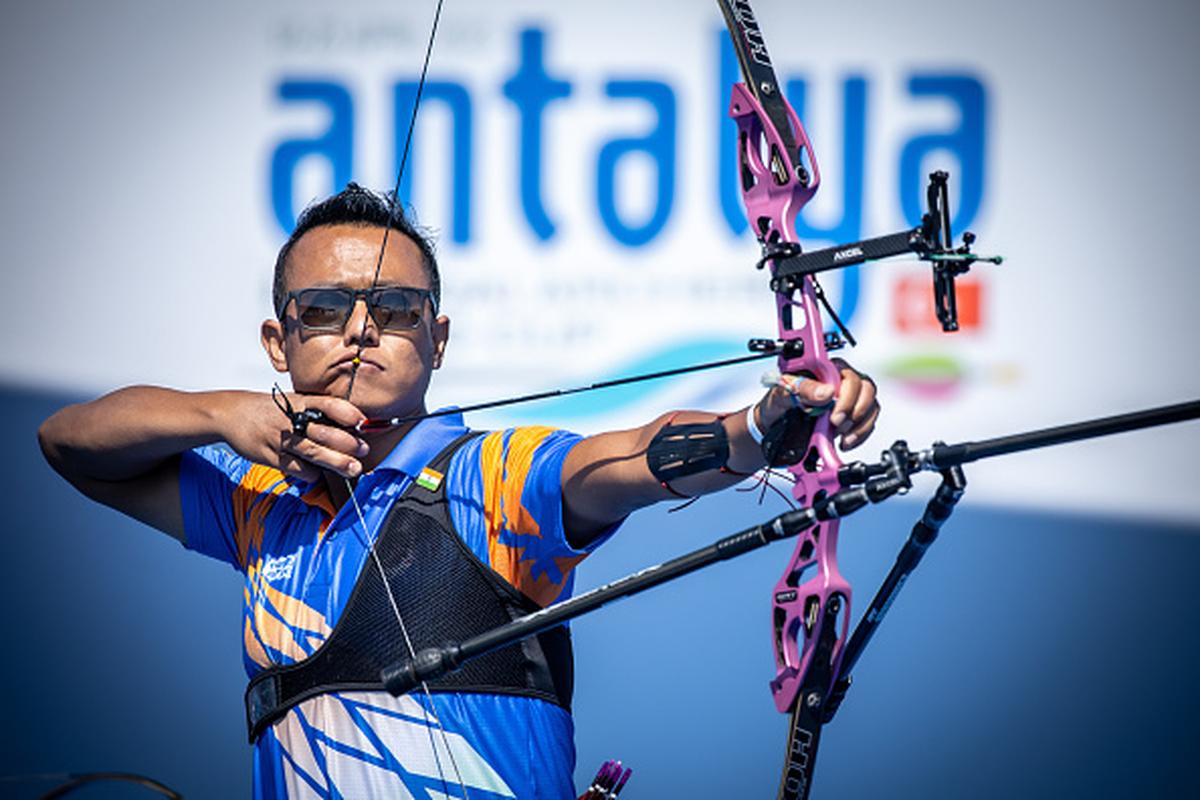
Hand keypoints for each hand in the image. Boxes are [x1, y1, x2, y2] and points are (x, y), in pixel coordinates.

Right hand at [220, 391, 369, 481]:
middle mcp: (291, 419)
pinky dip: (311, 473)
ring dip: (336, 462)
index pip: (328, 404)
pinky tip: (318, 473)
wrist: (230, 413)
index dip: (346, 413)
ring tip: (353, 469)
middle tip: (363, 451)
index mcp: (299, 402)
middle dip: (347, 444)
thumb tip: (350, 427)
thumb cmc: (268, 409)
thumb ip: (316, 412)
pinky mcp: (270, 456)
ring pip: (313, 453)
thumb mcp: (292, 402)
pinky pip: (296, 468)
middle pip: (324, 432)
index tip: (362, 422)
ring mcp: (280, 439)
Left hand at [757, 358, 879, 450]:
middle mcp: (841, 380)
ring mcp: (849, 398)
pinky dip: (860, 434)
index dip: (846, 396)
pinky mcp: (852, 415)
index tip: (834, 416)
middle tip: (837, 425)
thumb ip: (803, 388)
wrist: (775, 423)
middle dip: (854, 410)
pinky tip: (845, 442)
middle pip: (866, 388)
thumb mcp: (783, 393)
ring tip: (841, 436)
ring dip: (859, 425)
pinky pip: (868, 422)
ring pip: (871, 405)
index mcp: (826, 368)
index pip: (848, 375)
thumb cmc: (779, 402)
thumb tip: (826, 392)